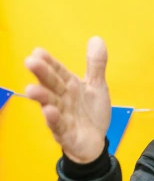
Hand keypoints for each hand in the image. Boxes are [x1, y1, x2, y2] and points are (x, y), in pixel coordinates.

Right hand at [24, 36, 111, 163]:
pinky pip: (58, 125)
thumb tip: (97, 39)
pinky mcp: (65, 133)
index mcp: (69, 86)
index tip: (38, 51)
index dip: (49, 62)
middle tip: (30, 62)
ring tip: (32, 89)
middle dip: (42, 74)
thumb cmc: (90, 112)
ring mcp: (62, 116)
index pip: (57, 71)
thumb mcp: (97, 86)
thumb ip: (95, 65)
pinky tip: (49, 111)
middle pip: (51, 84)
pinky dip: (53, 119)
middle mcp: (62, 99)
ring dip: (41, 97)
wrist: (95, 141)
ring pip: (49, 104)